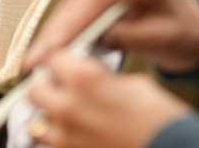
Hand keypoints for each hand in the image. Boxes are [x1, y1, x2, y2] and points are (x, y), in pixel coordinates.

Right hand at [25, 0, 198, 74]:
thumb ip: (132, 35)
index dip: (72, 24)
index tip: (54, 49)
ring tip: (35, 62)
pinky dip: (62, 34)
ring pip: (73, 8)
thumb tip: (98, 38)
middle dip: (55, 33)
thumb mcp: (165, 38)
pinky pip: (77, 13)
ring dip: (53, 35)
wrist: (197, 30)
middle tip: (34, 61)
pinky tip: (47, 52)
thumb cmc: (187, 33)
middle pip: (80, 2)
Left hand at [26, 52, 189, 147]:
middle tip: (60, 89)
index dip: (61, 61)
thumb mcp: (134, 83)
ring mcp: (66, 138)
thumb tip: (89, 76)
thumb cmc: (163, 120)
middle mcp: (68, 107)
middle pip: (35, 90)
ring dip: (48, 119)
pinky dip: (55, 143)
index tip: (64, 64)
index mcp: (84, 80)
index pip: (52, 58)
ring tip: (64, 119)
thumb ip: (102, 78)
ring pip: (36, 124)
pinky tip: (72, 138)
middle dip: (47, 88)